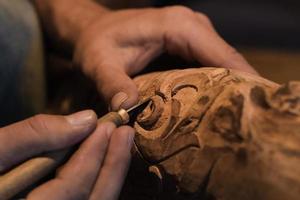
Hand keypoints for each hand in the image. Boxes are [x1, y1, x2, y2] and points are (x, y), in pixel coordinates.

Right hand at [0, 110, 134, 199]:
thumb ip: (34, 136)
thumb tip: (85, 121)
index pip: (71, 188)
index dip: (91, 157)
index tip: (106, 126)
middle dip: (111, 166)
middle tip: (124, 133)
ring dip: (110, 174)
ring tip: (121, 143)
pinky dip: (99, 184)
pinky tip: (104, 162)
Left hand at [74, 6, 256, 110]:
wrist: (94, 31)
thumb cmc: (98, 43)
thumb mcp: (99, 63)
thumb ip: (113, 84)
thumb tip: (128, 110)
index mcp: (179, 26)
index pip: (222, 54)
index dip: (242, 81)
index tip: (255, 110)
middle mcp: (192, 26)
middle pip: (228, 61)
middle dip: (238, 90)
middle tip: (244, 124)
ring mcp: (193, 35)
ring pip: (221, 64)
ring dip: (228, 90)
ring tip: (234, 119)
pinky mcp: (188, 46)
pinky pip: (209, 65)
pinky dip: (214, 85)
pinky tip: (214, 107)